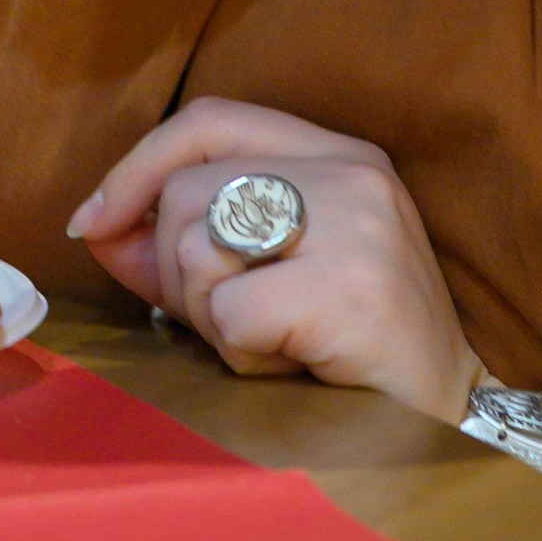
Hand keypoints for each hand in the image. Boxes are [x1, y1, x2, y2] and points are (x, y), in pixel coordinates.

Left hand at [67, 96, 483, 421]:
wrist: (447, 420)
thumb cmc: (349, 350)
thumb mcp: (265, 277)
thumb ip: (185, 245)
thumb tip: (96, 225)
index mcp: (339, 153)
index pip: (210, 120)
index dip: (137, 166)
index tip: (94, 221)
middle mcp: (352, 172)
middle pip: (187, 194)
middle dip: (176, 273)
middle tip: (231, 324)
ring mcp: (357, 224)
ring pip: (197, 249)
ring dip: (212, 320)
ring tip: (276, 343)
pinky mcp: (350, 286)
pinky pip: (230, 313)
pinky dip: (241, 353)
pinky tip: (293, 364)